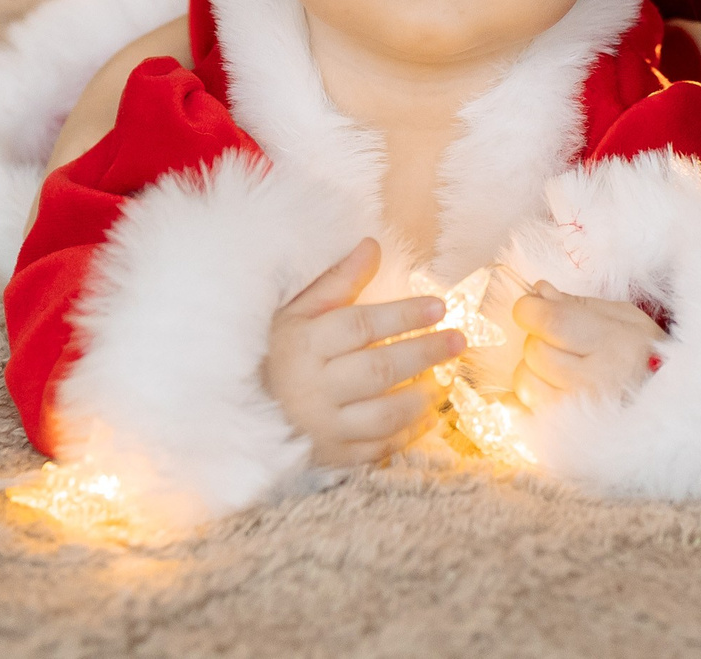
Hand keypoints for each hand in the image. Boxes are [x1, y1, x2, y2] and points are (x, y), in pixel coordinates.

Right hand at [263, 238, 464, 467]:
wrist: (242, 410)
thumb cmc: (279, 352)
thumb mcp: (298, 311)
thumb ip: (338, 282)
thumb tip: (372, 245)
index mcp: (304, 345)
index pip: (360, 326)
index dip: (403, 315)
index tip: (439, 306)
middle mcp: (313, 388)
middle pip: (379, 370)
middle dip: (424, 353)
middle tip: (458, 340)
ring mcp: (323, 427)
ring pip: (383, 414)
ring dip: (422, 397)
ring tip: (445, 379)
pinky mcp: (331, 456)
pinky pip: (378, 448)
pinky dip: (409, 433)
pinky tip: (430, 415)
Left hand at [509, 280, 665, 409]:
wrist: (666, 407)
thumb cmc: (645, 354)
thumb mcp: (623, 317)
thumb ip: (577, 303)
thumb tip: (538, 291)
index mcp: (612, 344)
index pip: (552, 321)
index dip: (529, 309)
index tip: (531, 306)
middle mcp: (593, 380)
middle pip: (534, 350)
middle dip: (536, 338)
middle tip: (558, 339)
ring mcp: (578, 412)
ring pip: (524, 381)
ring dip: (532, 368)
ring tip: (558, 366)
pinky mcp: (565, 433)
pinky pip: (524, 410)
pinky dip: (528, 395)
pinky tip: (549, 387)